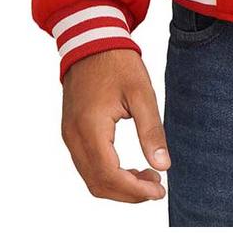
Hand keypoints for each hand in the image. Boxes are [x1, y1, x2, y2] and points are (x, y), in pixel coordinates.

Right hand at [61, 49, 169, 201]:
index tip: (160, 190)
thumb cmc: (118, 62)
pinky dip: (107, 173)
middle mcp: (73, 136)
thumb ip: (152, 131)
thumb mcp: (142, 93)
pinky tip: (129, 167)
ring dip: (118, 185)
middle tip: (157, 186)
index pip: (109, 175)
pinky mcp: (71, 131)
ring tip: (148, 177)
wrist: (92, 39)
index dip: (135, 190)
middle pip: (97, 183)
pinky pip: (86, 164)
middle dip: (128, 193)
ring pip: (90, 177)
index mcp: (90, 127)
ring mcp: (69, 135)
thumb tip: (163, 165)